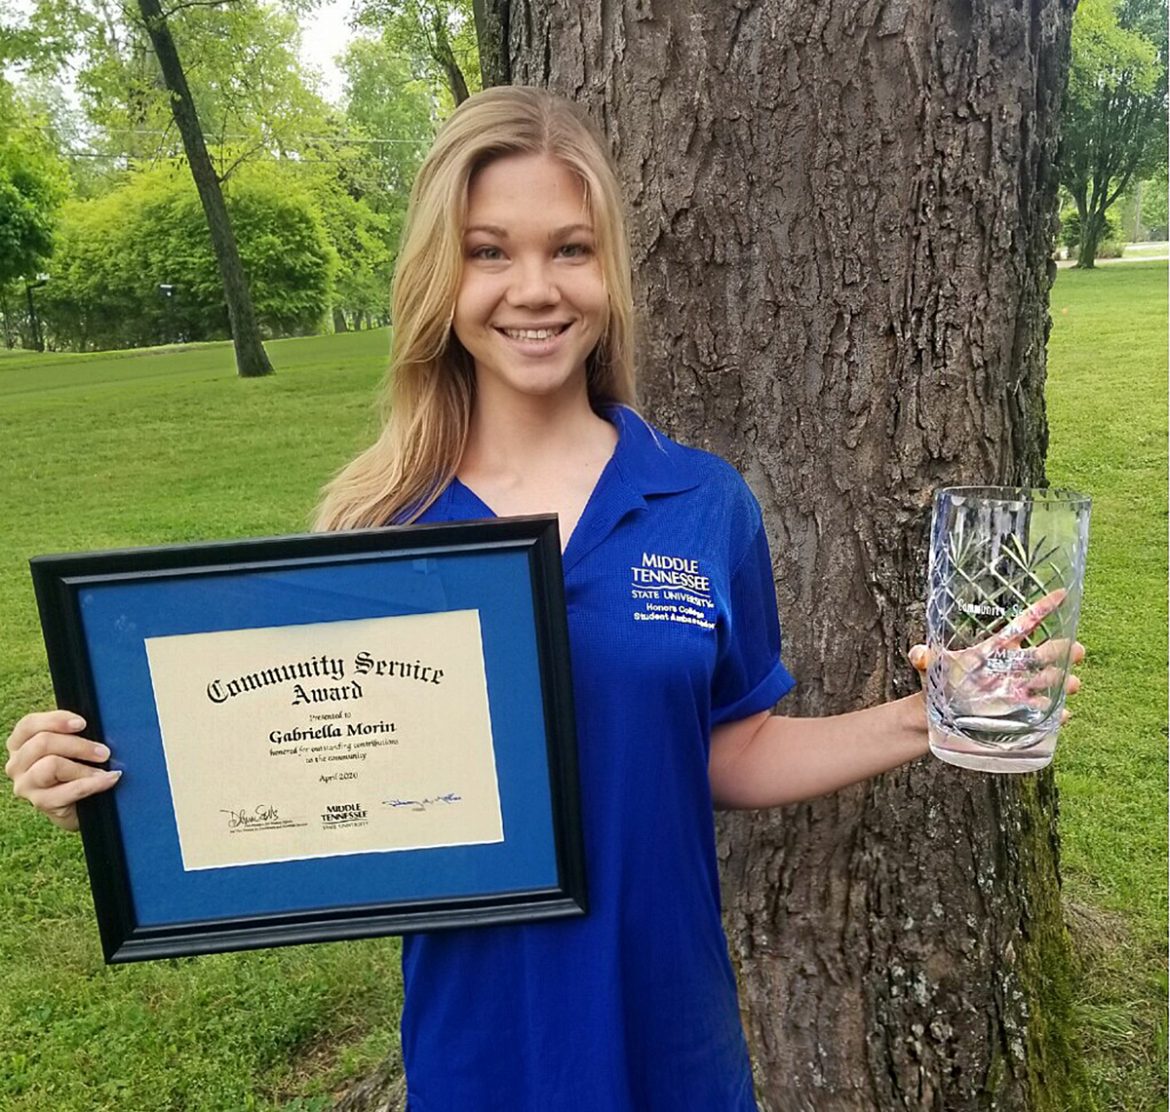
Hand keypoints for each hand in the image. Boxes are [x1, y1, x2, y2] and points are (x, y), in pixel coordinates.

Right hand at [5, 711, 121, 830]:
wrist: (80, 803)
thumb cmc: (77, 766)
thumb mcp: (72, 745)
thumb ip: (73, 731)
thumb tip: (96, 719)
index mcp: (20, 743)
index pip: (29, 724)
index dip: (56, 720)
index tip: (83, 723)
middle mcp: (17, 764)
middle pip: (43, 743)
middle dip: (79, 745)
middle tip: (104, 752)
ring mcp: (26, 785)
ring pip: (51, 765)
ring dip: (84, 767)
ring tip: (104, 770)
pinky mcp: (40, 803)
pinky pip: (69, 790)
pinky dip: (94, 783)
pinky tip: (110, 779)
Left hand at [909, 590, 1084, 723]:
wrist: (936, 718)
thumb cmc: (938, 685)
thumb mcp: (930, 668)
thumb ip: (924, 658)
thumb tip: (916, 654)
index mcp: (998, 648)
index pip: (1025, 623)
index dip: (1043, 608)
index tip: (1063, 593)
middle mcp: (1014, 666)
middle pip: (1048, 652)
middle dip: (1065, 649)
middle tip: (1077, 649)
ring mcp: (1020, 690)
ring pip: (1053, 682)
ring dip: (1066, 681)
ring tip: (1072, 683)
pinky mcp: (1021, 716)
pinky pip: (1046, 715)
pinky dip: (1056, 715)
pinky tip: (1062, 714)